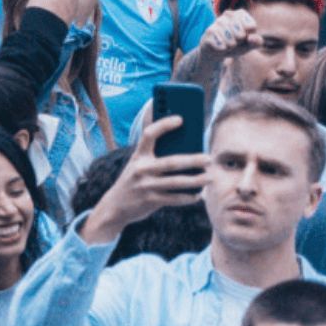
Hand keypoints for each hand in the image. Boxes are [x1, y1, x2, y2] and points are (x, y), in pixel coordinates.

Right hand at [78, 116, 206, 244]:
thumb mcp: (139, 166)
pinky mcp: (150, 200)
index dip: (163, 125)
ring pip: (176, 182)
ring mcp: (145, 185)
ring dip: (196, 180)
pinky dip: (188, 197)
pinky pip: (174, 198)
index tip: (180, 119)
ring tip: (210, 178)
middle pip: (171, 162)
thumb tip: (188, 155)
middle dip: (193, 160)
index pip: (149, 134)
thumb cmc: (135, 181)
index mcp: (138, 156)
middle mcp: (141, 169)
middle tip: (209, 159)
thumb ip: (156, 159)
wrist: (115, 206)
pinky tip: (198, 195)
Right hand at [200, 8, 257, 59]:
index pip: (251, 27)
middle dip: (239, 42)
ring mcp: (217, 22)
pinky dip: (223, 49)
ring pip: (231, 41)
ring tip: (226, 43)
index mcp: (240, 14)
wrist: (217, 50)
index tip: (244, 36)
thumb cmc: (236, 44)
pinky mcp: (209, 32)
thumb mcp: (250, 44)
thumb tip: (251, 38)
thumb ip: (257, 42)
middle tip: (234, 40)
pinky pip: (222, 45)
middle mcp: (228, 14)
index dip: (249, 36)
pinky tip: (219, 45)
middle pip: (241, 35)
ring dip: (230, 46)